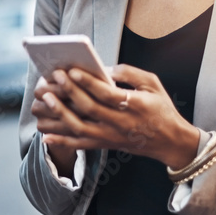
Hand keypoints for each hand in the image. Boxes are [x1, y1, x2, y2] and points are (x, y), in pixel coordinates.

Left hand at [37, 64, 200, 169]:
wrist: (170, 141)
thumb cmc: (161, 108)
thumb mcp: (153, 83)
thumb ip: (130, 72)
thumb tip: (104, 68)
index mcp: (135, 104)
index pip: (107, 93)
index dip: (88, 82)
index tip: (71, 70)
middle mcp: (121, 123)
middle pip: (89, 108)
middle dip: (69, 92)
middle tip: (53, 78)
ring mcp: (112, 136)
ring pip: (80, 128)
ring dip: (60, 115)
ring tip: (45, 101)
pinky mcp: (106, 144)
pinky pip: (81, 145)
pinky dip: (62, 141)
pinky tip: (45, 135)